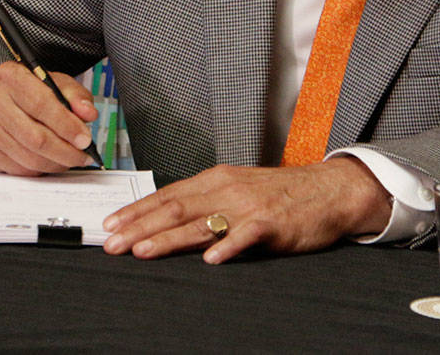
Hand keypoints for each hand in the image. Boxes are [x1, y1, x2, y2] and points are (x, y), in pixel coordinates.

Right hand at [0, 61, 99, 175]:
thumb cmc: (24, 89)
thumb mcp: (52, 80)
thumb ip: (74, 95)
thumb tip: (88, 114)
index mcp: (11, 77)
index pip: (42, 105)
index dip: (67, 126)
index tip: (85, 139)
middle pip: (35, 138)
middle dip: (66, 151)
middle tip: (83, 155)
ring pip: (28, 158)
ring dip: (56, 163)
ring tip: (71, 159)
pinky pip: (19, 168)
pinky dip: (40, 169)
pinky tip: (52, 162)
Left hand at [101, 157, 392, 263]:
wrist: (329, 190)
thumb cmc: (281, 193)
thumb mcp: (238, 189)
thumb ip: (205, 203)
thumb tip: (165, 219)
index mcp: (216, 180)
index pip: (167, 195)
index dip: (136, 211)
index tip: (110, 226)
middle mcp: (227, 189)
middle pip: (175, 208)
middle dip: (140, 227)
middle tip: (113, 244)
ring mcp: (249, 206)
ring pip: (202, 222)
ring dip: (170, 237)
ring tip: (144, 250)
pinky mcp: (272, 223)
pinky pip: (247, 235)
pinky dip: (228, 246)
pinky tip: (211, 259)